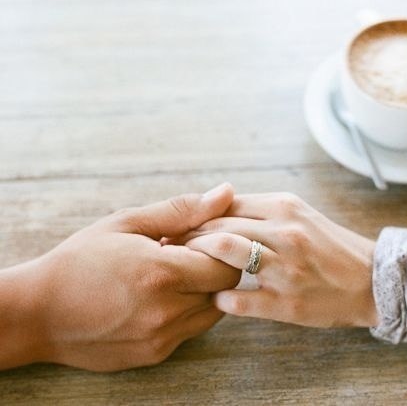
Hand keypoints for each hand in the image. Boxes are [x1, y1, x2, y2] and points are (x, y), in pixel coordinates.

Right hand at [0, 184, 240, 371]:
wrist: (37, 313)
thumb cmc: (80, 261)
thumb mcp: (127, 224)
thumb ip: (183, 210)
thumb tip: (226, 192)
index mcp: (162, 274)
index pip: (228, 264)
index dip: (220, 248)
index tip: (196, 239)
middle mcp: (167, 311)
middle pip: (225, 289)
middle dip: (215, 268)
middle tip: (186, 255)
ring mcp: (162, 338)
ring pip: (212, 312)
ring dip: (203, 292)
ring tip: (171, 276)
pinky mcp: (156, 354)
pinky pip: (191, 330)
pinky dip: (186, 312)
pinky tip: (158, 297)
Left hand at [184, 193, 377, 327]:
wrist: (370, 280)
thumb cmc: (330, 246)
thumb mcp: (300, 214)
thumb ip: (261, 210)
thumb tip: (216, 208)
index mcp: (284, 207)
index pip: (224, 204)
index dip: (194, 215)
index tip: (176, 226)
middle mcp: (283, 233)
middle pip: (218, 226)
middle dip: (186, 237)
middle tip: (167, 247)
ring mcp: (284, 268)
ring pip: (224, 254)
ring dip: (196, 261)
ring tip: (184, 268)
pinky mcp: (286, 303)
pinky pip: (237, 299)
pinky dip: (217, 298)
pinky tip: (213, 298)